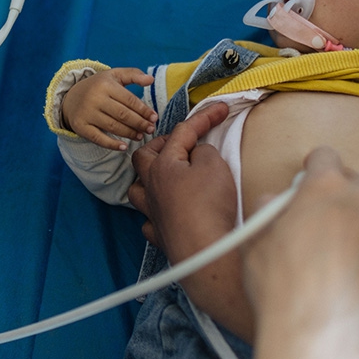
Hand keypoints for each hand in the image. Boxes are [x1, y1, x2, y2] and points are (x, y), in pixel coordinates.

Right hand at [61, 68, 156, 149]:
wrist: (70, 97)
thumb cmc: (98, 86)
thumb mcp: (114, 75)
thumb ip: (133, 75)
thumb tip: (151, 79)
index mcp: (105, 85)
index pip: (129, 100)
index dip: (144, 110)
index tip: (154, 117)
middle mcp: (95, 98)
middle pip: (122, 114)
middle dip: (139, 123)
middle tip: (150, 129)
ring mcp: (86, 113)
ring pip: (113, 127)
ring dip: (129, 133)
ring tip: (140, 136)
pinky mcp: (80, 126)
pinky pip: (98, 138)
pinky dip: (111, 144)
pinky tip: (124, 147)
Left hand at [128, 102, 254, 336]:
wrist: (205, 251)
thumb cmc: (209, 204)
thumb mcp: (214, 166)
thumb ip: (203, 153)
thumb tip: (196, 155)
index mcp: (163, 166)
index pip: (182, 133)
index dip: (203, 117)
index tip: (221, 108)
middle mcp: (151, 188)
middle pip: (143, 158)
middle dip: (159, 146)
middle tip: (181, 143)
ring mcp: (152, 213)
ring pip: (137, 190)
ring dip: (148, 179)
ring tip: (164, 177)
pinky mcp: (160, 236)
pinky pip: (149, 220)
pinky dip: (156, 213)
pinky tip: (167, 213)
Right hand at [242, 147, 358, 348]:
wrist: (318, 336)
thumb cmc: (279, 284)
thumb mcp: (254, 238)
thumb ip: (268, 208)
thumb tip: (276, 203)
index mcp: (326, 186)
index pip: (324, 155)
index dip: (310, 169)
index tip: (302, 186)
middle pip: (352, 183)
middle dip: (334, 196)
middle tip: (313, 223)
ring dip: (353, 225)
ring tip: (330, 257)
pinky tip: (346, 277)